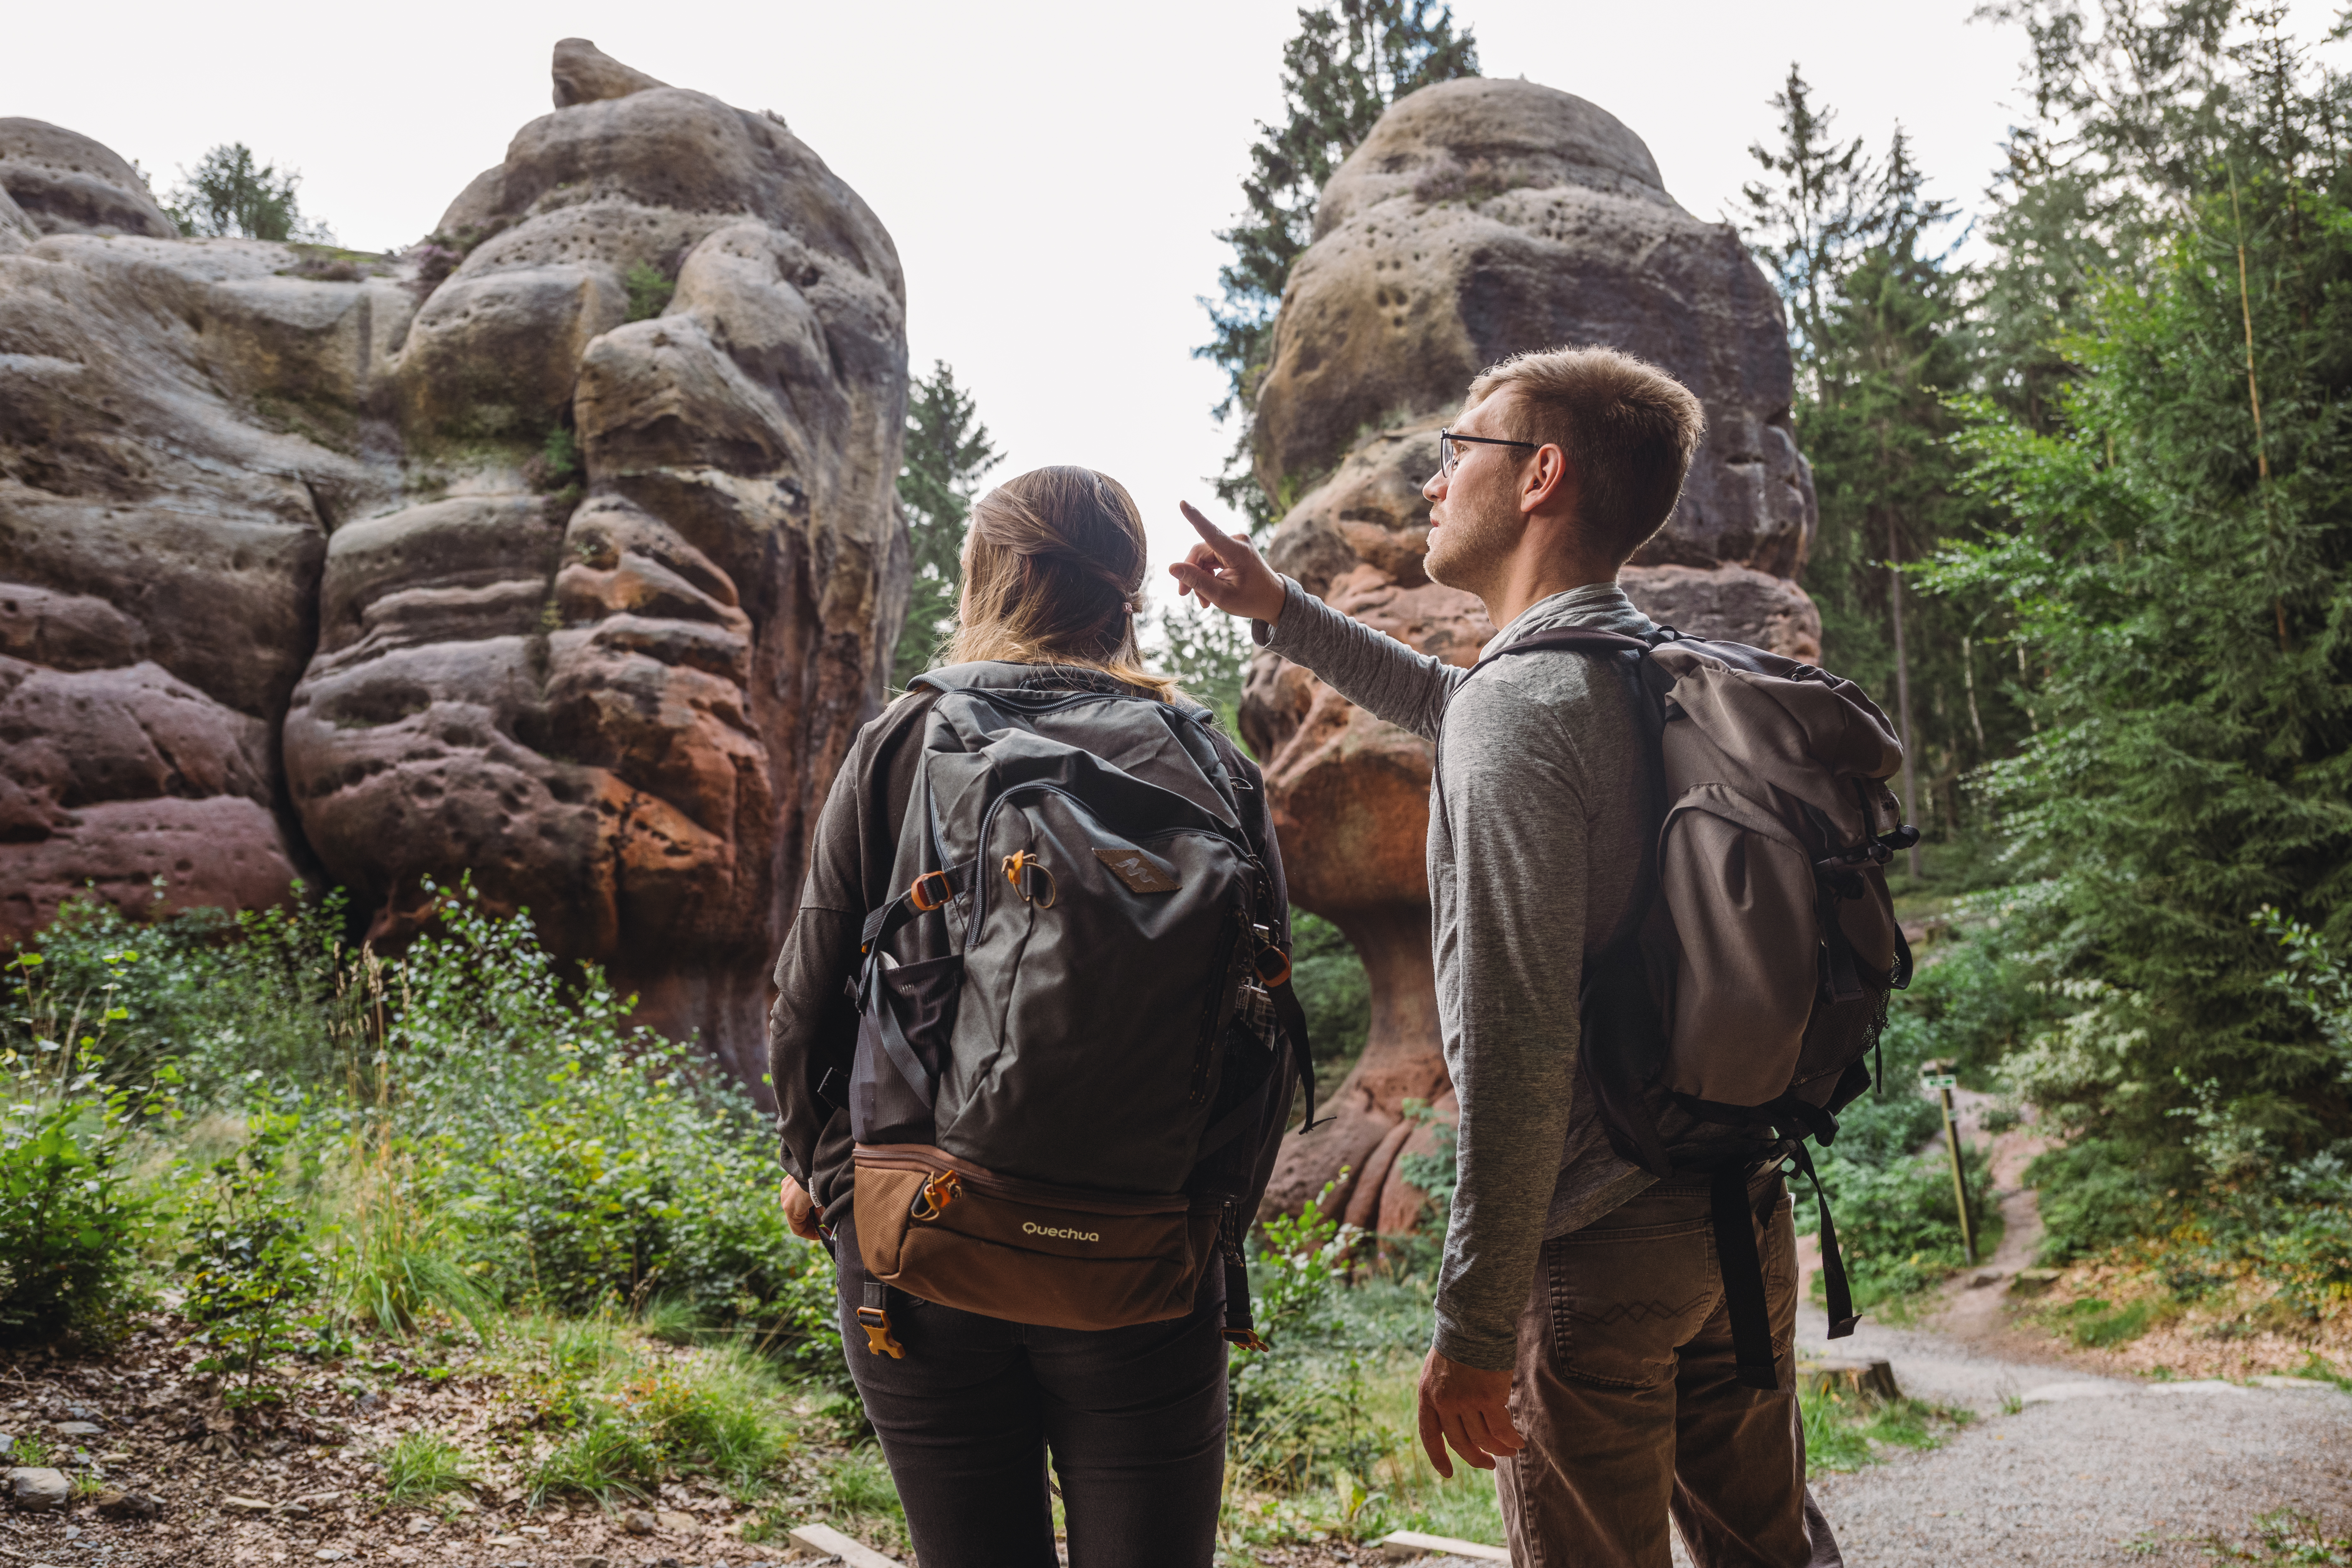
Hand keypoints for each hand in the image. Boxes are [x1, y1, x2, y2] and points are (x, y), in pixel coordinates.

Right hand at [779, 1174, 823, 1240]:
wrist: (819, 1162)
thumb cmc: (823, 1184)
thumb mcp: (825, 1204)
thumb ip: (823, 1215)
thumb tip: (829, 1222)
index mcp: (790, 1208)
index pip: (798, 1229)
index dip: (811, 1234)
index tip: (822, 1235)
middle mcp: (785, 1198)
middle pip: (798, 1217)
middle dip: (813, 1221)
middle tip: (826, 1224)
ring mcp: (785, 1187)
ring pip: (797, 1205)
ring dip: (810, 1209)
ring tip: (825, 1208)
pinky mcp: (789, 1178)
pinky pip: (797, 1193)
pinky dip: (806, 1198)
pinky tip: (819, 1196)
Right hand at [1168, 501, 1286, 624]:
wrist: (1273, 599)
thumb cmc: (1252, 599)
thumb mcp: (1222, 595)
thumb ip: (1196, 581)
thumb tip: (1172, 568)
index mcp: (1238, 552)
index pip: (1211, 533)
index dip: (1195, 518)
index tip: (1182, 503)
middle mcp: (1237, 541)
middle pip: (1200, 552)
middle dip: (1191, 574)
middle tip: (1184, 594)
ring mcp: (1235, 543)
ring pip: (1203, 557)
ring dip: (1199, 577)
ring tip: (1203, 600)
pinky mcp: (1232, 549)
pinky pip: (1210, 559)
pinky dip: (1206, 575)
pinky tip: (1207, 592)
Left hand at [1415, 1347, 1522, 1477]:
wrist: (1472, 1323)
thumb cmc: (1459, 1343)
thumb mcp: (1438, 1371)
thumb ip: (1442, 1395)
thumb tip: (1456, 1420)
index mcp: (1428, 1396)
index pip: (1429, 1435)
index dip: (1438, 1458)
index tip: (1448, 1474)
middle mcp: (1444, 1403)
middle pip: (1460, 1443)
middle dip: (1476, 1458)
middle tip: (1490, 1464)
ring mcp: (1465, 1402)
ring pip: (1483, 1439)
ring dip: (1499, 1449)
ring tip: (1511, 1451)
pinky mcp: (1488, 1398)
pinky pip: (1501, 1429)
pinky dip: (1510, 1439)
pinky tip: (1518, 1442)